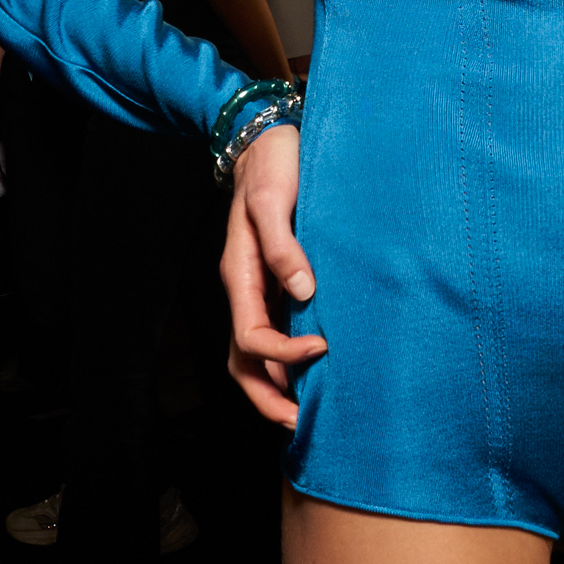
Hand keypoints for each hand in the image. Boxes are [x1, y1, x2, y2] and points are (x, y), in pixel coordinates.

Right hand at [221, 122, 326, 424]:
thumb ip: (283, 245)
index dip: (283, 356)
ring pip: (256, 355)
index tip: (323, 349)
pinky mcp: (276, 283)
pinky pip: (274, 333)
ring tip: (312, 410)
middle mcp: (246, 290)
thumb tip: (304, 292)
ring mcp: (259, 290)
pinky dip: (288, 361)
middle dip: (269, 398)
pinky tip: (317, 369)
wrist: (268, 139)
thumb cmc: (273, 166)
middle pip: (243, 363)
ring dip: (278, 386)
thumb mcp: (274, 199)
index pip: (251, 338)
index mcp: (240, 276)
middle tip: (306, 423)